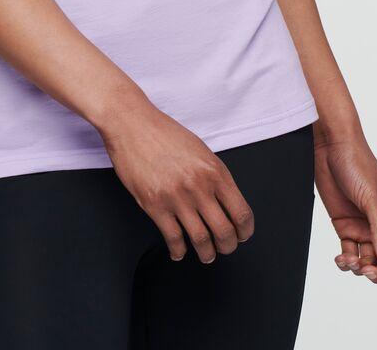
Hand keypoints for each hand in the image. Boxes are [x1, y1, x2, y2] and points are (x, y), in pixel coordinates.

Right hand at [100, 100, 252, 263]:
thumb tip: (224, 201)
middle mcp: (199, 185)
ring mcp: (177, 197)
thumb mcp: (199, 149)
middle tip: (225, 248)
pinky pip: (173, 238)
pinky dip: (179, 251)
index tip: (242, 235)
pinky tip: (179, 251)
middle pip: (225, 232)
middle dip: (228, 247)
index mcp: (214, 170)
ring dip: (207, 254)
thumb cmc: (163, 132)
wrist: (131, 123)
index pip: (241, 213)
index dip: (245, 231)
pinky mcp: (155, 204)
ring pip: (202, 240)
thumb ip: (213, 175)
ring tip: (206, 254)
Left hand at [313, 127, 376, 284]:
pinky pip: (349, 251)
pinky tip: (340, 259)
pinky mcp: (345, 225)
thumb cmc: (358, 165)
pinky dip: (345, 260)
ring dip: (359, 268)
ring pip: (366, 260)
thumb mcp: (372, 198)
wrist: (332, 148)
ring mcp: (363, 227)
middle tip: (365, 270)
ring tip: (348, 261)